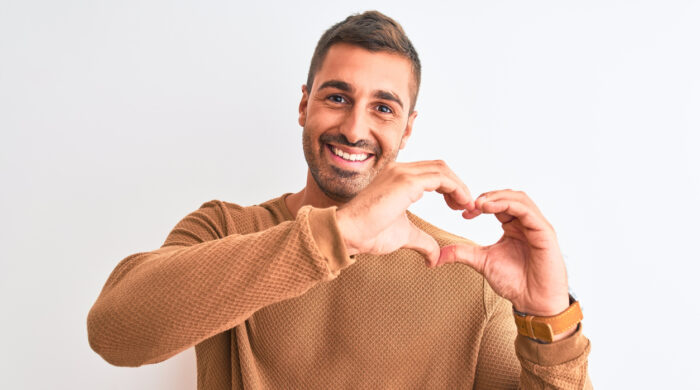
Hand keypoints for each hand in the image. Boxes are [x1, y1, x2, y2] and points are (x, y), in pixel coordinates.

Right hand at [336, 160, 474, 264]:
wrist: (348, 233)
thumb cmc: (369, 233)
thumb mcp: (404, 236)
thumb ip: (422, 241)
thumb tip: (434, 257)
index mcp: (397, 178)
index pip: (431, 173)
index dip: (449, 187)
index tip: (457, 207)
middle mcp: (400, 169)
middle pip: (439, 167)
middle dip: (457, 185)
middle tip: (464, 206)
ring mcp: (402, 172)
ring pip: (442, 169)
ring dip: (459, 186)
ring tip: (466, 206)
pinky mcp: (406, 181)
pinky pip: (441, 178)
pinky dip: (455, 188)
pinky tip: (460, 204)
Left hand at [435, 190, 569, 316]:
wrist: (534, 302)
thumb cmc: (515, 282)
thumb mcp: (482, 262)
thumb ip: (462, 253)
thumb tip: (437, 256)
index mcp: (513, 226)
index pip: (497, 204)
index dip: (480, 204)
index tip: (464, 214)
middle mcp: (526, 223)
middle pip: (508, 195)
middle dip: (488, 196)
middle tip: (470, 205)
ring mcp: (536, 226)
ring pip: (519, 198)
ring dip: (497, 197)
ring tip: (479, 204)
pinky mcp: (544, 232)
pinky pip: (527, 210)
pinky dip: (508, 204)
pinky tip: (491, 209)